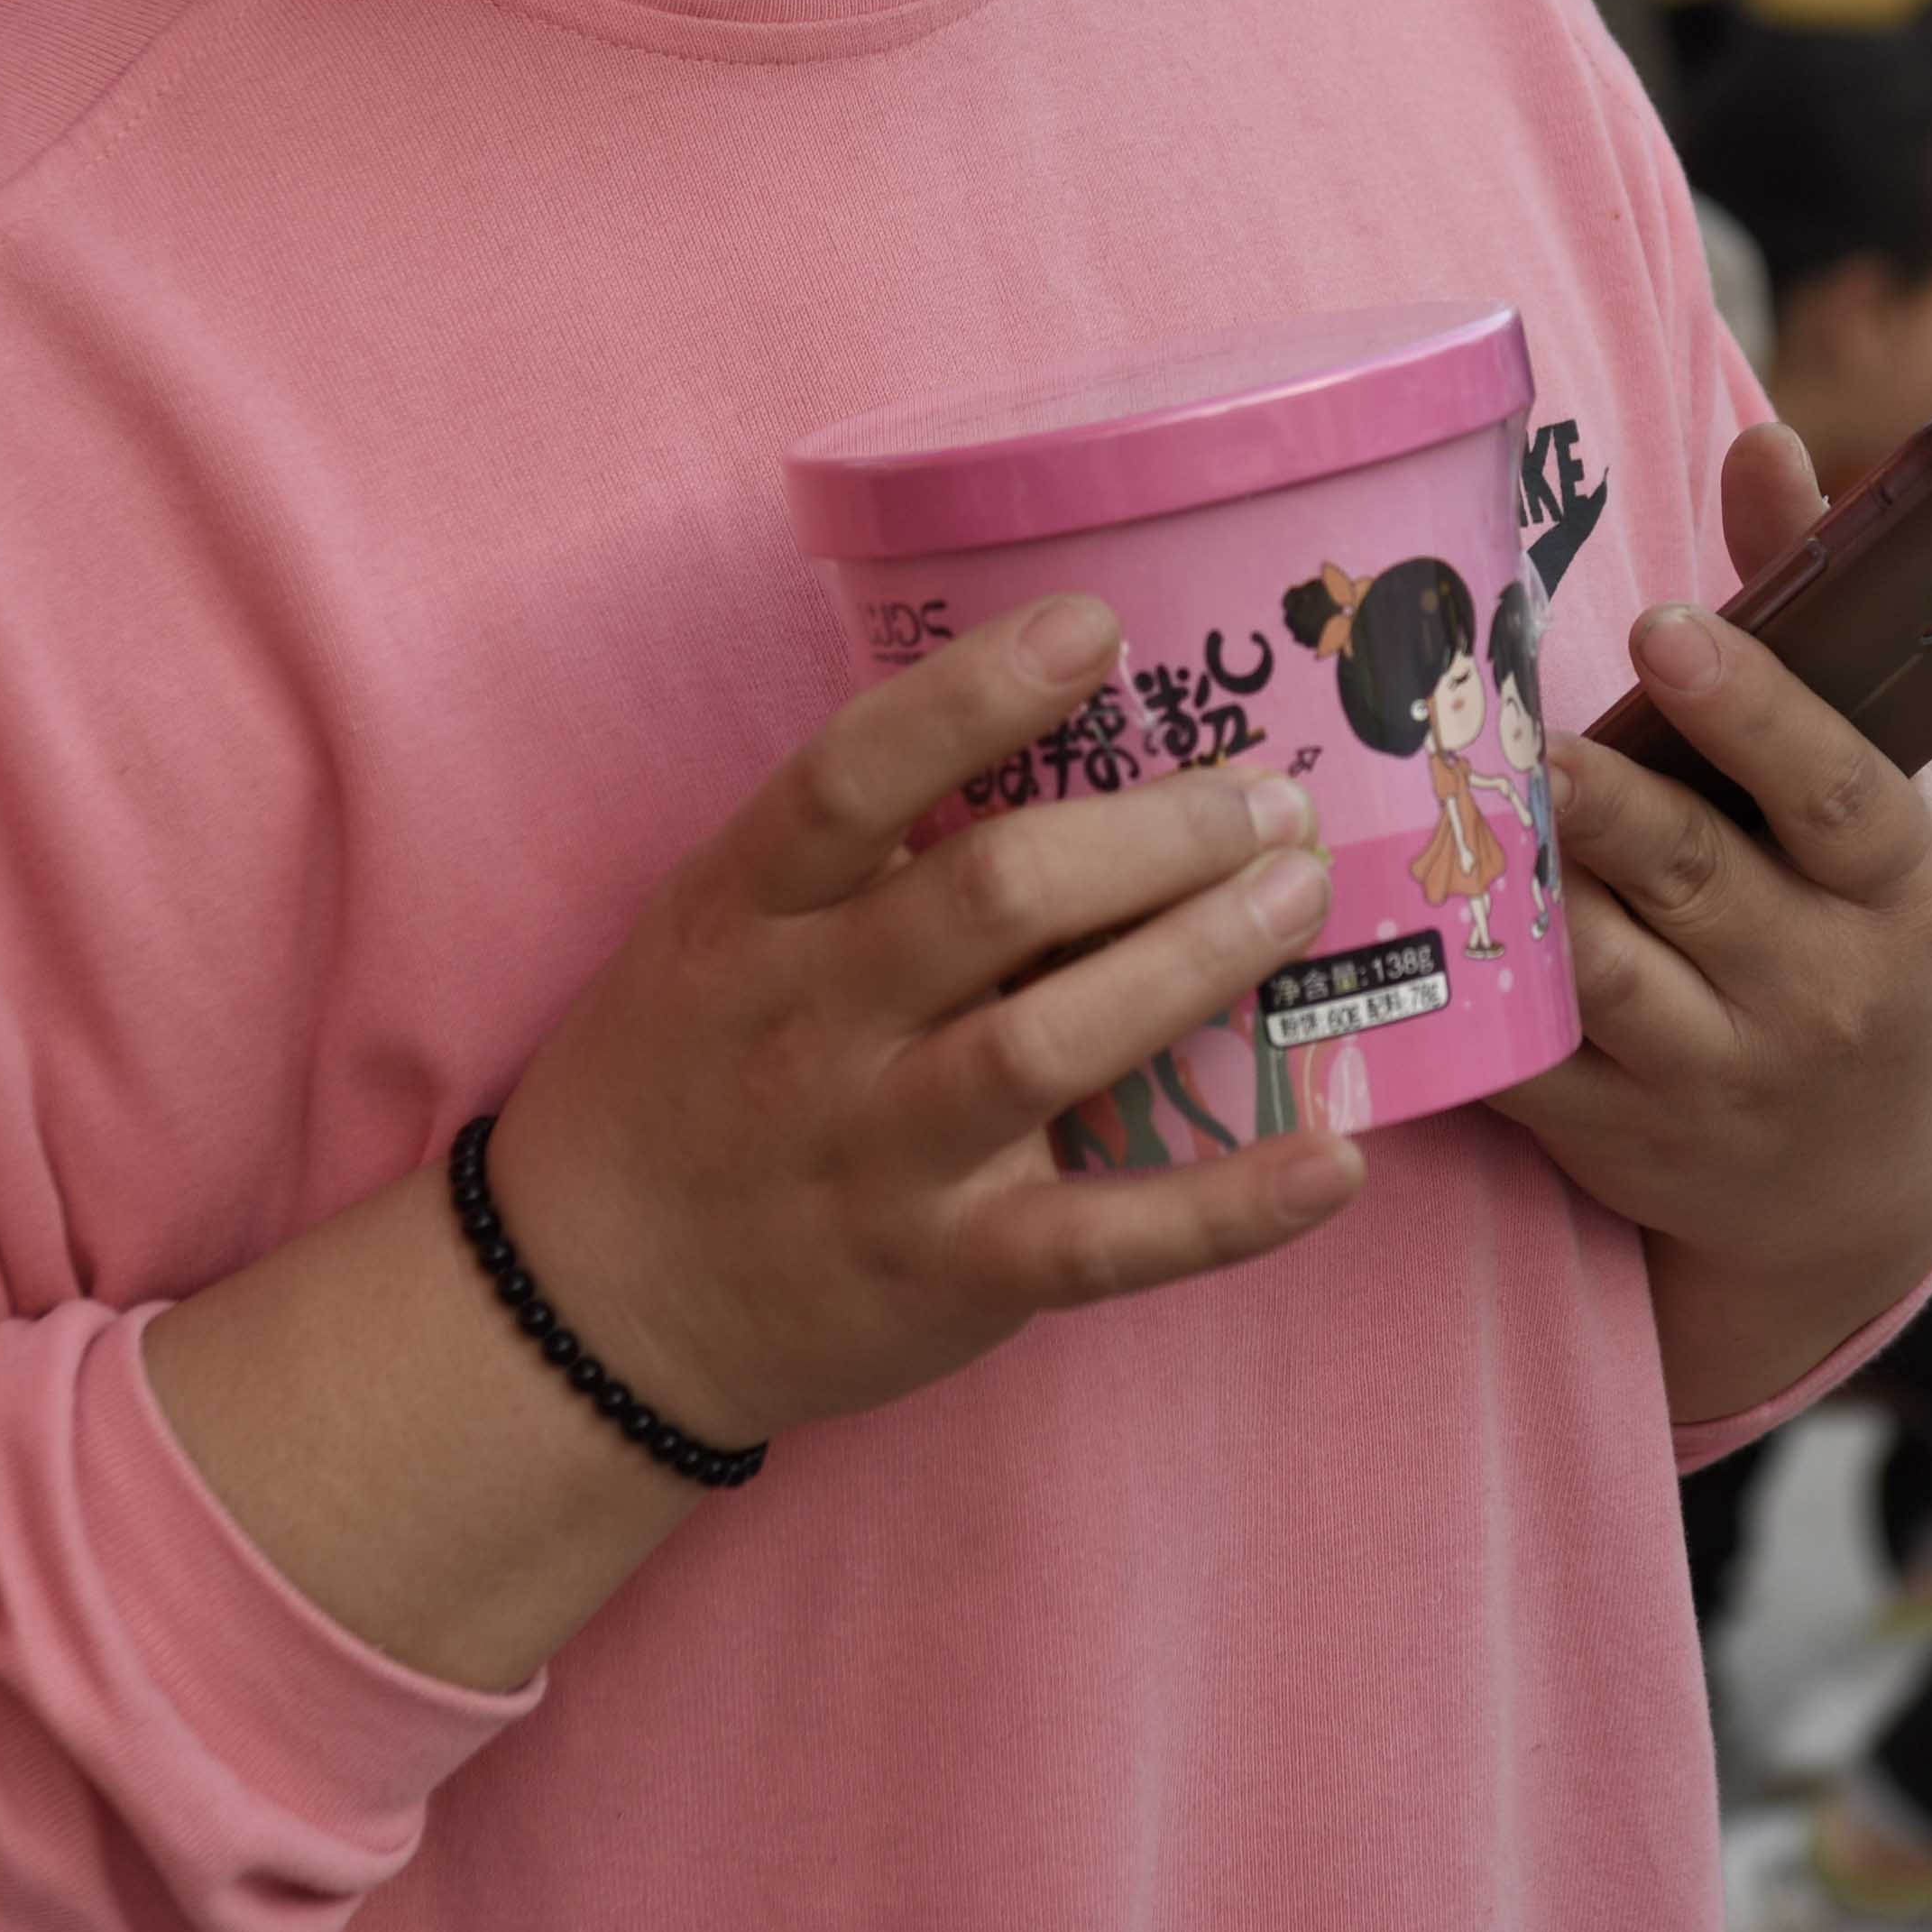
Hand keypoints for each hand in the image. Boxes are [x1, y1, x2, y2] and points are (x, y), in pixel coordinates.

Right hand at [487, 597, 1364, 1448]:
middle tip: (1269, 795)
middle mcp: (811, 1025)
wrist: (594, 1304)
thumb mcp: (718, 931)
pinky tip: (1336, 1156)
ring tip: (1302, 896)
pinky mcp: (945, 1275)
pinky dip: (1228, 1206)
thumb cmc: (686, 1076)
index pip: (850, 778)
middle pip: (991, 896)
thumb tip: (1051, 735)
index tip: (1095, 628)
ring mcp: (879, 1156)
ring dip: (1197, 961)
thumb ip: (853, 850)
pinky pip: (1102, 1240)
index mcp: (746, 914)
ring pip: (1052, 1045)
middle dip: (1154, 833)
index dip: (974, 694)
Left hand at [1494, 424, 1931, 1410]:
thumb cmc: (1855, 917)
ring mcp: (1719, 1075)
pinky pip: (1530, 1064)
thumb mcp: (1883, 783)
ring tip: (1440, 813)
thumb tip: (1765, 436)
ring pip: (1603, 977)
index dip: (1755, 712)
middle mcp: (1821, 986)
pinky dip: (1460, 1002)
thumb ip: (1813, 616)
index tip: (1669, 630)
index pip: (1839, 794)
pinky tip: (1387, 930)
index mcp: (1899, 883)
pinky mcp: (1623, 1140)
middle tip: (1519, 737)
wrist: (1861, 1175)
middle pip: (1696, 879)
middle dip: (1607, 806)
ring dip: (1520, 897)